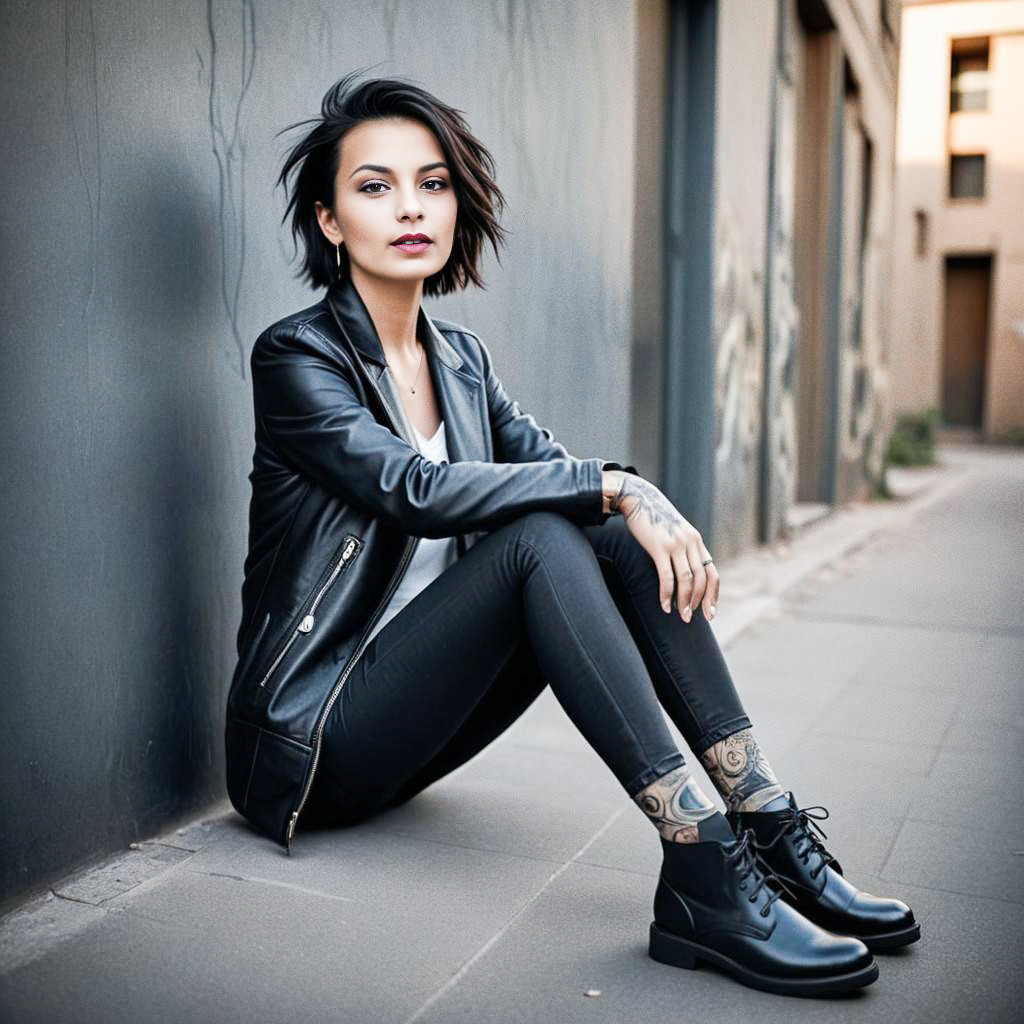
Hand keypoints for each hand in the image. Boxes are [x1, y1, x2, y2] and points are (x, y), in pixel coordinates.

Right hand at [603, 472, 718, 621]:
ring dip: (684, 602)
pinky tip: (665, 605)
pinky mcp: (659, 547)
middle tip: (693, 618)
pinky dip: (667, 594)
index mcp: (696, 541)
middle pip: (702, 579)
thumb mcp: (674, 531)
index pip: (712, 572)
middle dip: (699, 602)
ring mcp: (676, 544)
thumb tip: (685, 572)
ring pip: (686, 580)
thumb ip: (682, 548)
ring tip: (681, 616)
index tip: (710, 611)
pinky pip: (667, 576)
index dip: (713, 594)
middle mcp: (690, 542)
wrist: (638, 498)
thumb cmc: (654, 518)